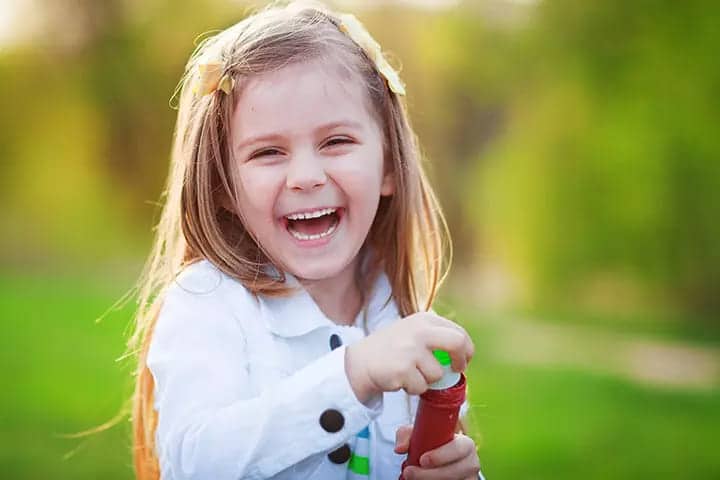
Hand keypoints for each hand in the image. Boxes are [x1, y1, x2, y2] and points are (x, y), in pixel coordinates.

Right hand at [345, 312, 473, 402]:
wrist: (359, 362)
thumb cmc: (391, 350)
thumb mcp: (412, 331)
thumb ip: (435, 337)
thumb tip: (463, 353)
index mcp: (424, 320)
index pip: (458, 333)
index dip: (465, 350)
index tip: (462, 361)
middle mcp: (419, 331)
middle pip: (457, 344)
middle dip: (461, 361)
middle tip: (456, 371)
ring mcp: (411, 350)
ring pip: (437, 374)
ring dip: (426, 381)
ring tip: (409, 374)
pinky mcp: (403, 369)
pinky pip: (421, 388)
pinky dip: (413, 389)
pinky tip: (400, 380)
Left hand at [395, 424, 480, 479]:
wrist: (442, 460)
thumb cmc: (432, 444)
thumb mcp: (420, 434)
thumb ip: (407, 435)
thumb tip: (400, 448)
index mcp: (465, 444)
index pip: (459, 448)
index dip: (441, 455)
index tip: (422, 460)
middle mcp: (471, 463)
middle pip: (454, 471)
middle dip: (429, 474)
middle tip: (408, 472)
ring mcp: (469, 479)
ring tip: (411, 478)